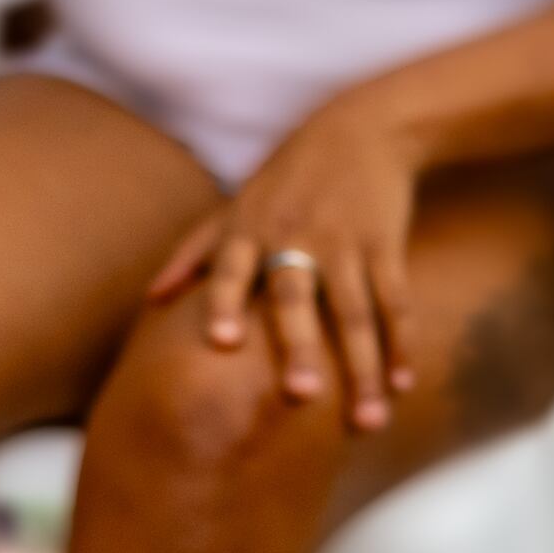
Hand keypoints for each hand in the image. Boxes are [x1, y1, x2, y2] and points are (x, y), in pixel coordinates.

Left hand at [149, 94, 430, 429]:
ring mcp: (343, 242)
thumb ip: (194, 251)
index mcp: (248, 227)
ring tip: (368, 421)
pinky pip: (395, 302)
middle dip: (298, 348)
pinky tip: (403, 384)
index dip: (224, 302)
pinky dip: (402, 345)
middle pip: (295, 298)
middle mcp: (293, 235)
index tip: (222, 343)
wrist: (361, 130)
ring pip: (356, 313)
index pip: (229, 268)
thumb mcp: (235, 205)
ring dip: (364, 370)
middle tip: (300, 396)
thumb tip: (150, 298)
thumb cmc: (286, 178)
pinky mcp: (386, 245)